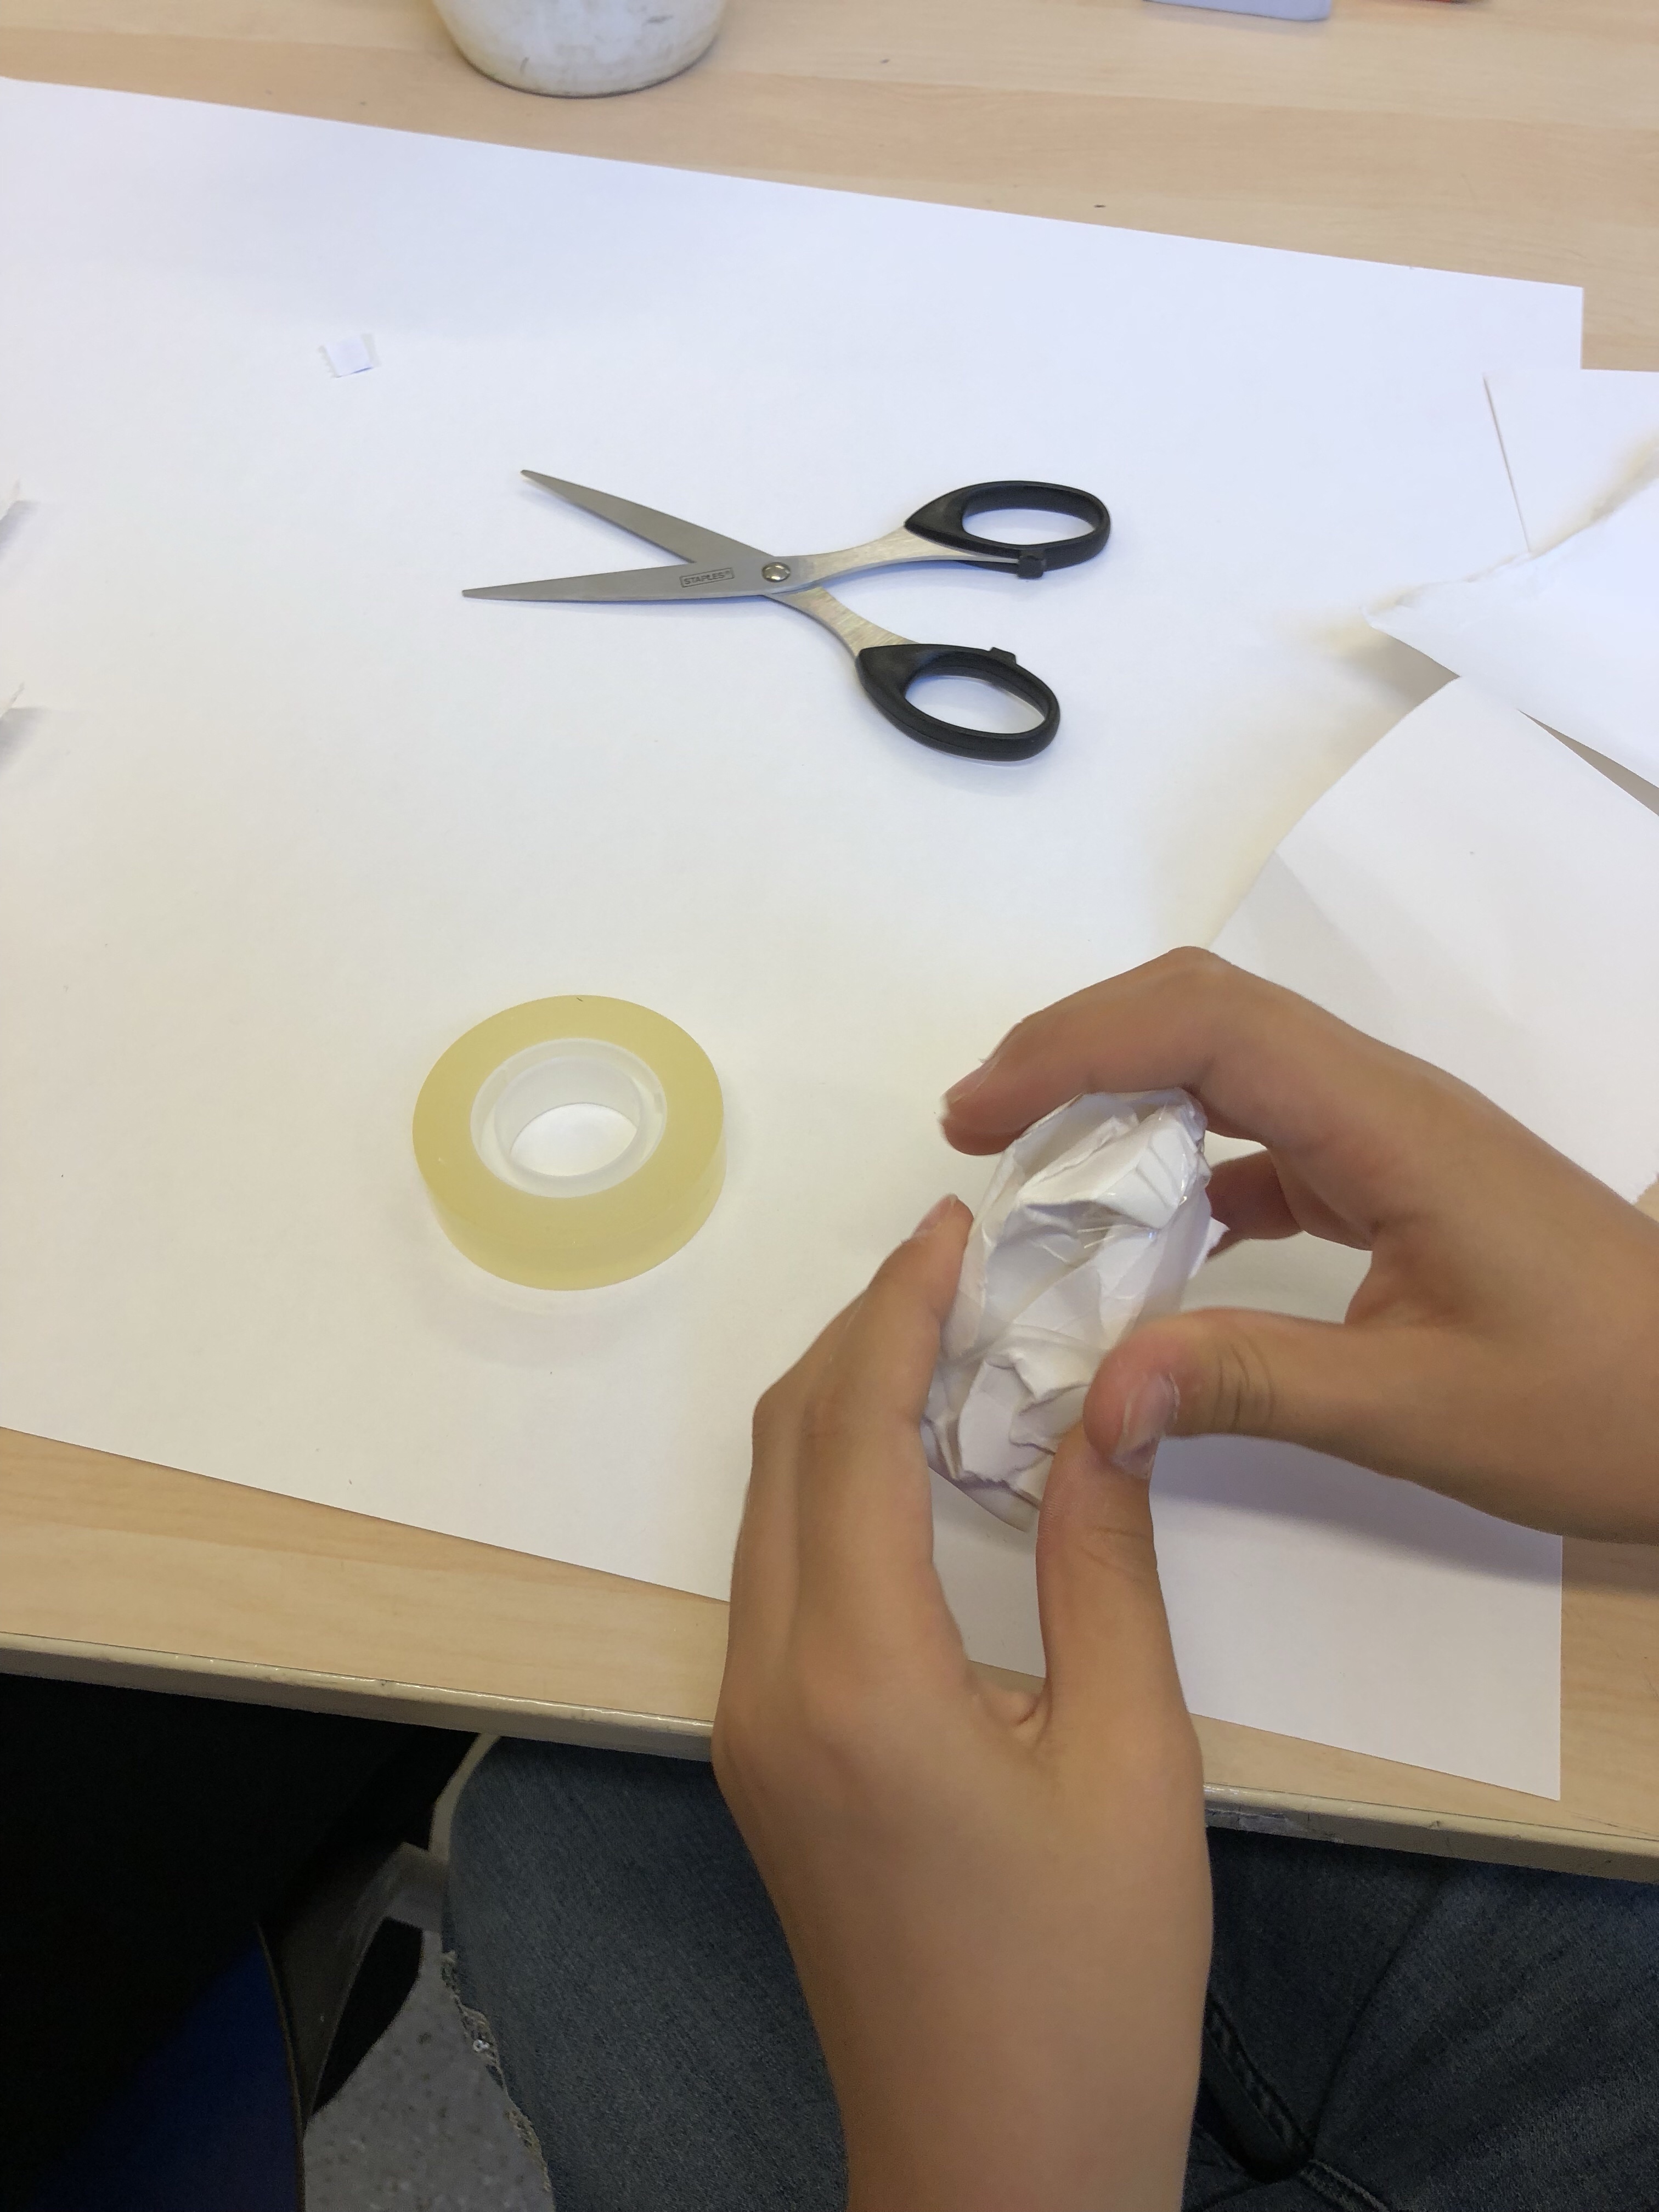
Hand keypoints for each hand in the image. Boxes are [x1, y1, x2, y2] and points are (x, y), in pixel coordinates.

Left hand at [714, 1199, 1209, 2211]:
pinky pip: (776, 1572)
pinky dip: (830, 1485)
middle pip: (784, 1451)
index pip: (853, 1435)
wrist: (996, 2163)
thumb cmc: (1089, 1987)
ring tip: (938, 1332)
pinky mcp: (760, 1756)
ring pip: (766, 1507)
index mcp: (859, 1679)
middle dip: (857, 1333)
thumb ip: (1102, 1564)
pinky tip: (910, 1462)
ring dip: (837, 1404)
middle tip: (952, 1259)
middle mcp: (770, 1686)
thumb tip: (1103, 1407)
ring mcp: (748, 1725)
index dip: (898, 1311)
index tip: (950, 1228)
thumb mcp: (1132, 1760)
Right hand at [942, 949, 1658, 1542]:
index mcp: (1390, 1127)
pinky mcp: (1395, 1181)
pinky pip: (1264, 1133)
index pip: (1207, 1025)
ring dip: (1123, 1094)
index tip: (978, 1117)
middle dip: (1077, 1047)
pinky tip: (1141, 1235)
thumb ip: (1251, 1385)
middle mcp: (1383, 1104)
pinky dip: (1182, 1162)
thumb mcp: (1422, 1409)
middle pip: (1206, 1010)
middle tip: (976, 1128)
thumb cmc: (1605, 1402)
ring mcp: (1390, 1137)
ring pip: (1230, 1063)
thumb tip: (1093, 1396)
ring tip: (1034, 1172)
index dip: (1076, 1048)